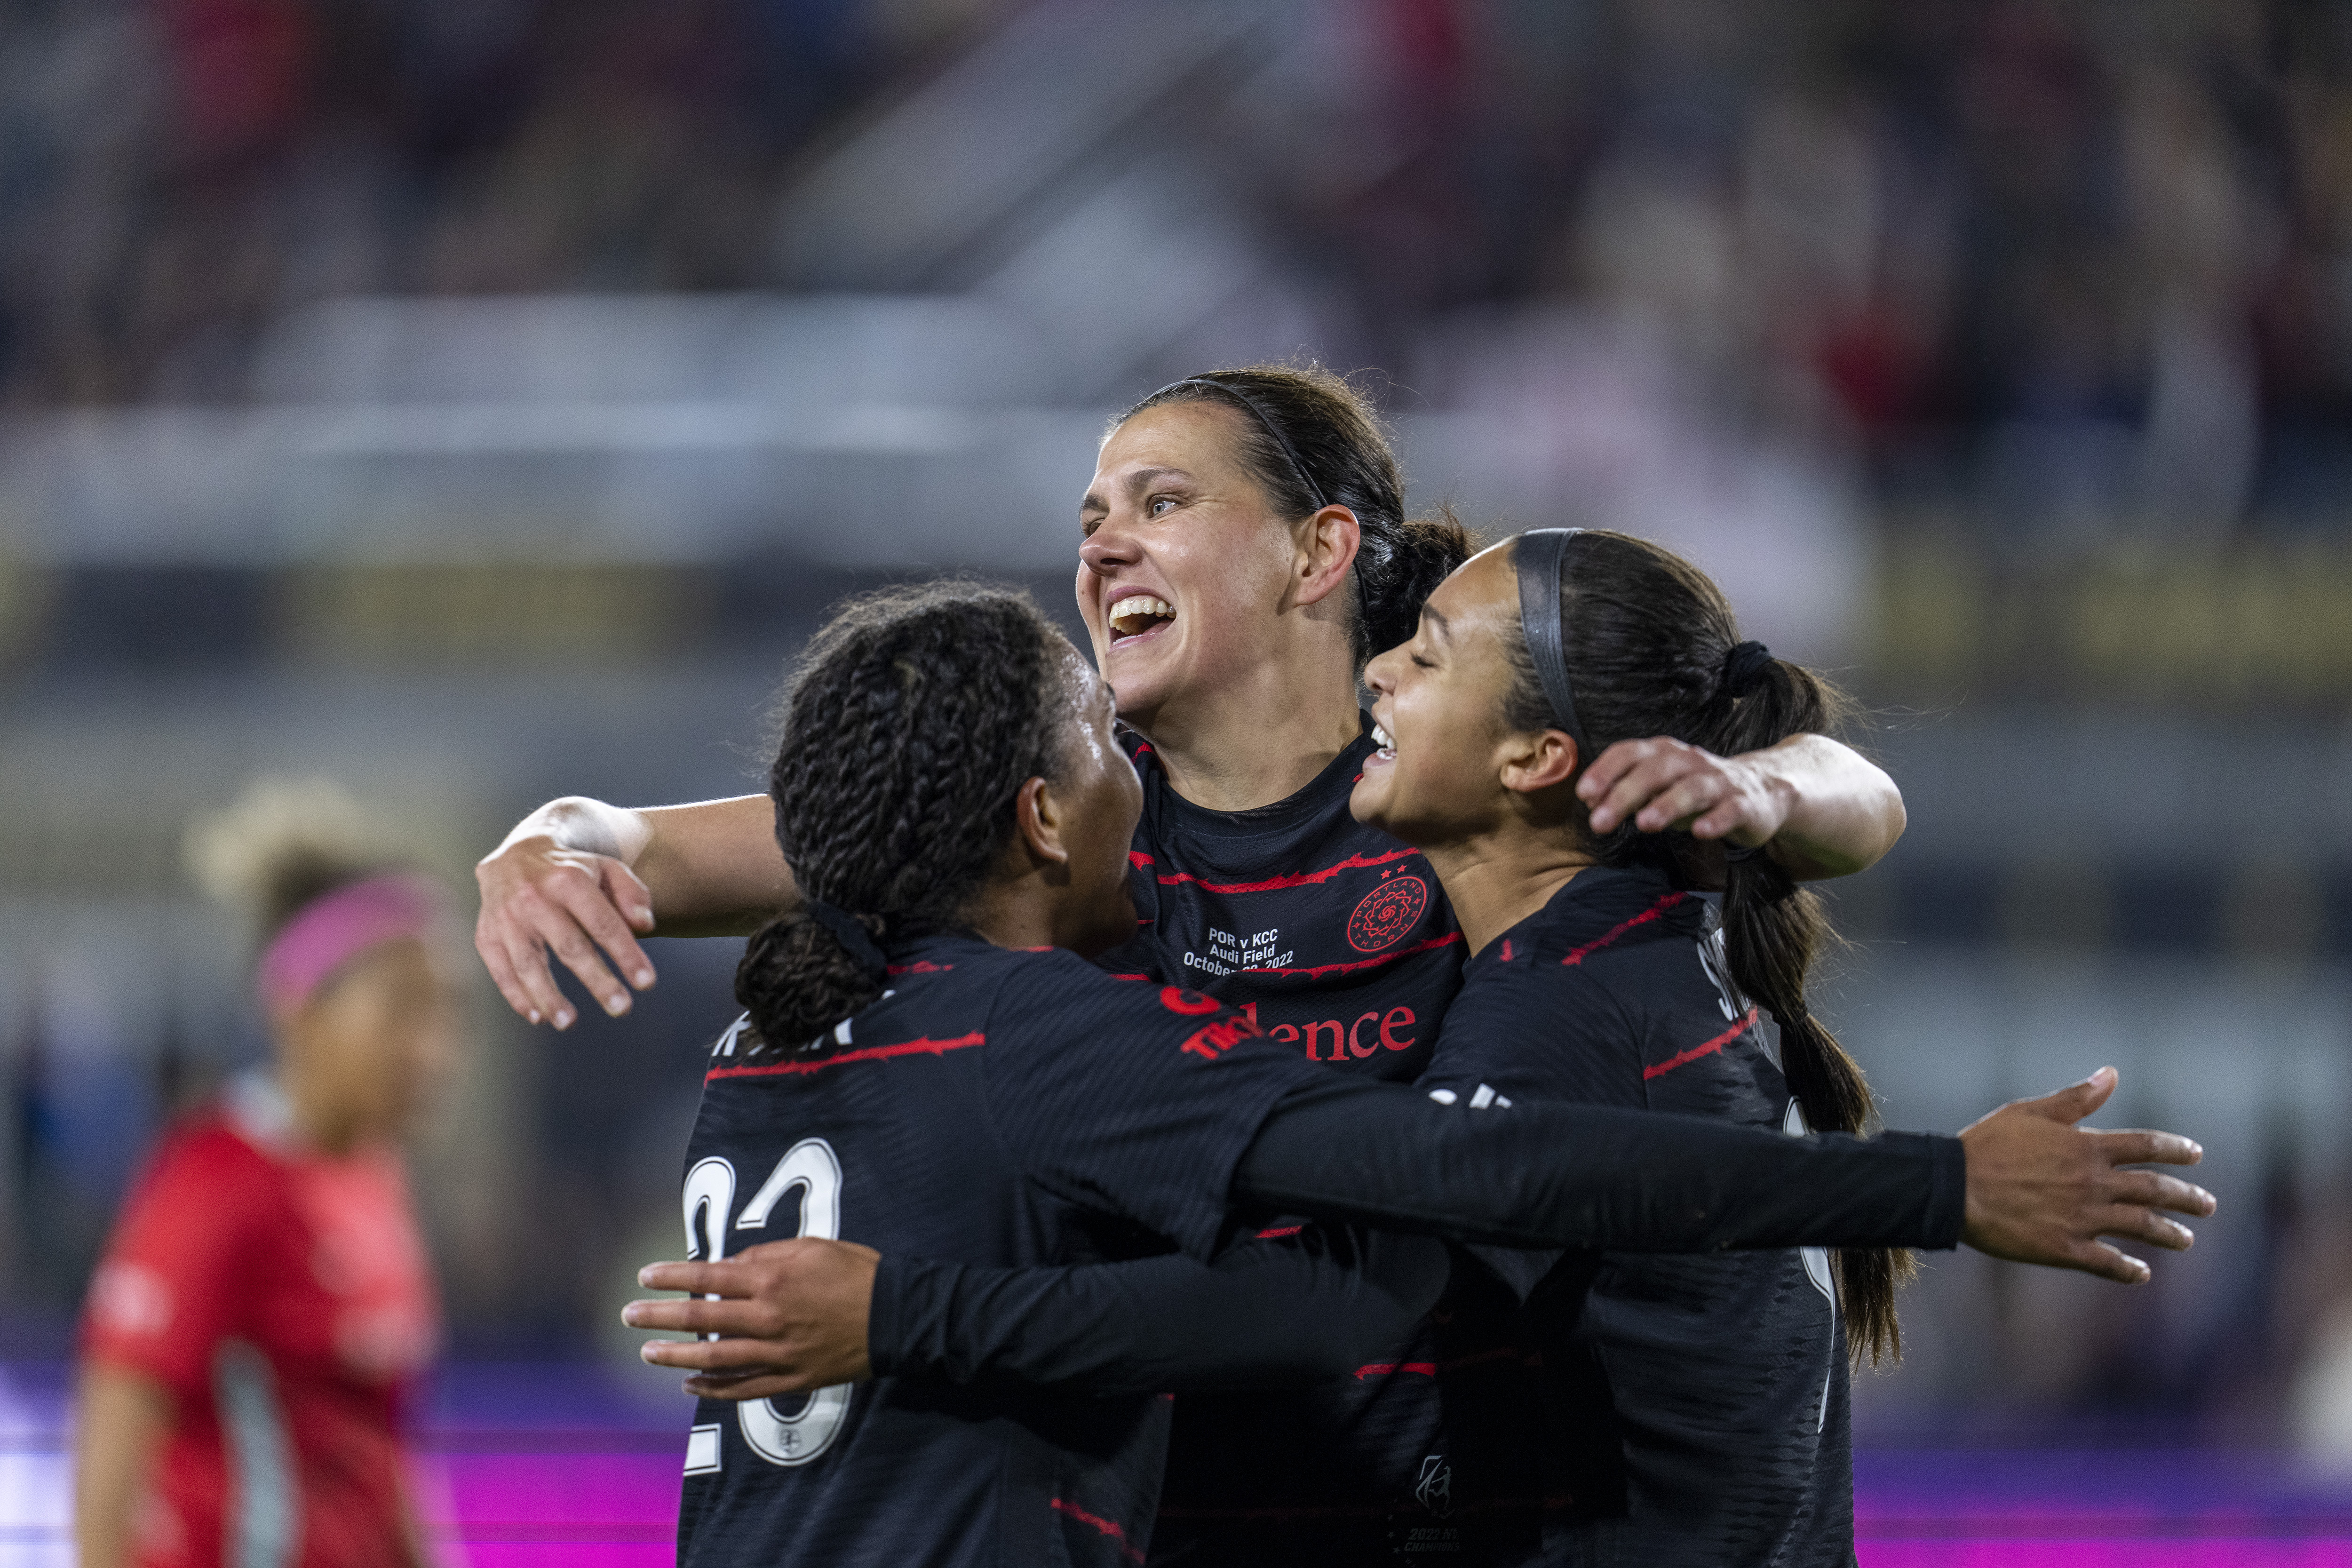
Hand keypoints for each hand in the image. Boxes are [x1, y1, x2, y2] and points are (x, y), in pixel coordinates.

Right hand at [474, 834, 654, 1028]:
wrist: (515, 854)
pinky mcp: (487, 935)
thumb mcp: (606, 868)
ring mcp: (506, 919)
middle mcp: (534, 899)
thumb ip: (631, 893)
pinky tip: (538, 1017)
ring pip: (528, 964)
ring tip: (569, 1022)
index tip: (647, 983)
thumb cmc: (571, 870)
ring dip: (548, 997)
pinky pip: (501, 971)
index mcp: (568, 880)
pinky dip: (517, 996)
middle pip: (569, 946)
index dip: (626, 954)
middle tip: (621, 1009)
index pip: (603, 923)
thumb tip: (646, 925)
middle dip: (597, 980)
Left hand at [624, 1238, 879, 1399]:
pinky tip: (690, 1385)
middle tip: (629, 1315)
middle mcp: (767, 1317)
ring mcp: (777, 1353)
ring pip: (714, 1359)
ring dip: (675, 1357)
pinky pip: (742, 1388)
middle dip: (659, 1316)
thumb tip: (727, 1267)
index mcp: (771, 1280)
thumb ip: (766, 1257)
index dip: (672, 1276)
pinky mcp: (790, 1379)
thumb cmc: (855, 1272)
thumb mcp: (811, 1247)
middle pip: (700, 1319)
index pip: (707, 1277)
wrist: (896, 1315)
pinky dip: (713, 1389)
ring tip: (648, 1353)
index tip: (645, 1276)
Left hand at [1578, 737, 1784, 846]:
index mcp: (1665, 754)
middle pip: (1656, 771)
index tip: (1584, 794)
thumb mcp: (1660, 788)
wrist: (1763, 790)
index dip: (1605, 771)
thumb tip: (1592, 802)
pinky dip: (1716, 820)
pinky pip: (1731, 810)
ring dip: (1667, 804)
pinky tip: (1700, 833)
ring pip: (1692, 788)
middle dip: (1625, 794)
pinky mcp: (1745, 803)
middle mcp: (1690, 762)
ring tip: (1644, 824)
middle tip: (1599, 822)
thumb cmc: (1698, 790)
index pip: (1630, 752)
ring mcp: (1719, 781)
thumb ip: (1628, 793)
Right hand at [1958, 1067, 2213, 1283]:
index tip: (2195, 1155)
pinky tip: (2141, 1273)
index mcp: (2086, 1147)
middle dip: (2186, 1197)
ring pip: (2139, 1226)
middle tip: (2207, 1205)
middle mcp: (2093, 1183)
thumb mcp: (2030, 1111)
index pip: (2145, 1146)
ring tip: (2186, 1240)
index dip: (2174, 1149)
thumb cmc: (1987, 1144)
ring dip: (2168, 1234)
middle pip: (2154, 1190)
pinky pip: (2107, 1263)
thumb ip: (2076, 1098)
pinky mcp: (2064, 1249)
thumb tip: (2111, 1074)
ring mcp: (2082, 1218)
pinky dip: (2128, 1269)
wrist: (1954, 1188)